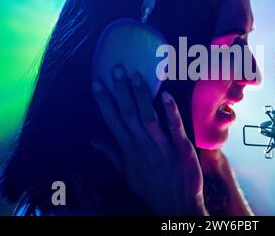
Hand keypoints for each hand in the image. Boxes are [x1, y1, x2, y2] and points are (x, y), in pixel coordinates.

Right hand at [91, 65, 207, 215]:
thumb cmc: (152, 187)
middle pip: (128, 115)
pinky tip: (165, 95)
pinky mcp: (181, 149)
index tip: (97, 82)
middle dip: (120, 92)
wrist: (177, 205)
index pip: (113, 121)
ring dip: (141, 97)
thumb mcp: (127, 173)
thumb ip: (111, 153)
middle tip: (116, 69)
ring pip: (148, 118)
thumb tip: (92, 140)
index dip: (105, 101)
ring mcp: (162, 148)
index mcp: (129, 150)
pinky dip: (170, 112)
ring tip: (135, 76)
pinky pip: (174, 128)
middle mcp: (142, 147)